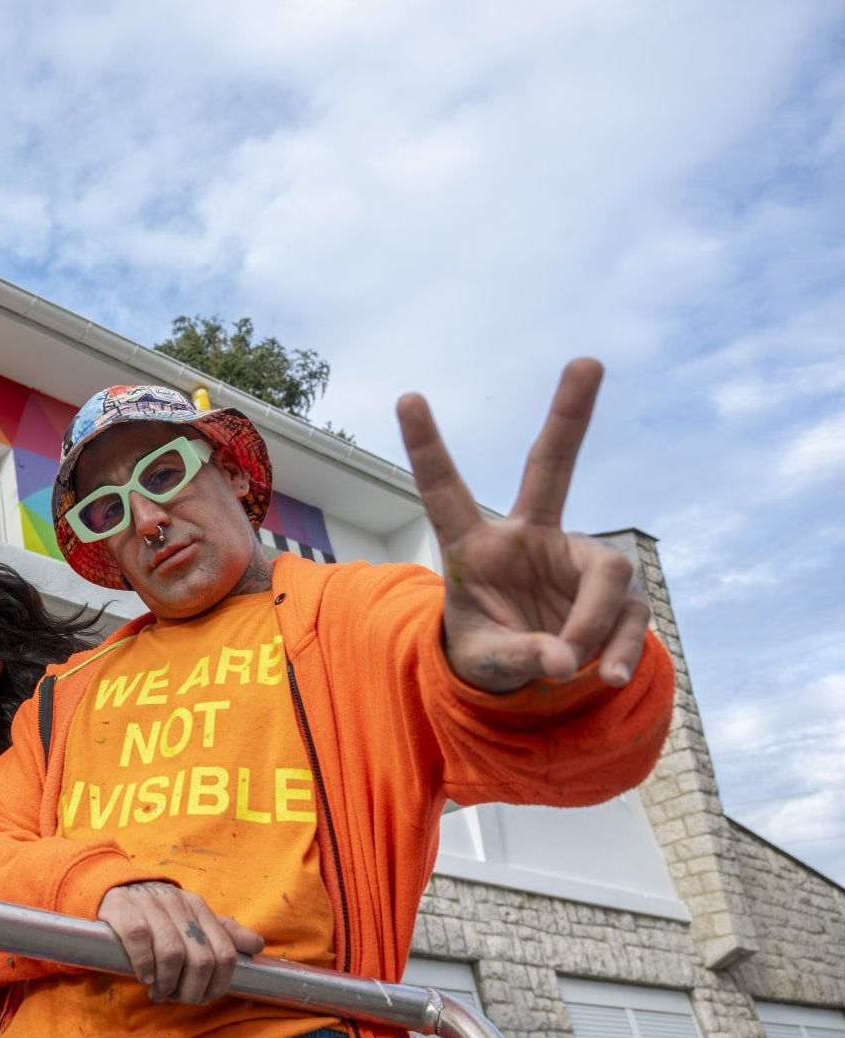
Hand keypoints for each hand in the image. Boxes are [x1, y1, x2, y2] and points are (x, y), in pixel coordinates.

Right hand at [97, 881, 264, 1004]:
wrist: (114, 887)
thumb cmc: (158, 912)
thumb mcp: (193, 918)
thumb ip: (224, 933)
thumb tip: (257, 945)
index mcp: (199, 908)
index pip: (224, 952)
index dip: (219, 983)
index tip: (204, 996)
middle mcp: (179, 903)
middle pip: (201, 958)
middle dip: (192, 988)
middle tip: (179, 998)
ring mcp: (151, 905)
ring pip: (172, 952)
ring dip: (168, 982)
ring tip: (160, 992)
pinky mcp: (124, 909)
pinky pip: (140, 940)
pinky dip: (145, 966)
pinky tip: (144, 977)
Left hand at [397, 358, 651, 692]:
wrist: (530, 678)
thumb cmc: (489, 655)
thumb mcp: (485, 664)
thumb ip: (517, 658)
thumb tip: (563, 660)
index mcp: (476, 547)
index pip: (445, 492)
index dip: (427, 447)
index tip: (407, 396)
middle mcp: (531, 537)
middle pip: (552, 466)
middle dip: (570, 414)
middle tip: (588, 360)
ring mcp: (578, 559)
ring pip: (607, 577)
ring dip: (593, 626)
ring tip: (571, 666)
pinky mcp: (618, 591)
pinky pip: (629, 617)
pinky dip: (621, 651)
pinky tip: (608, 676)